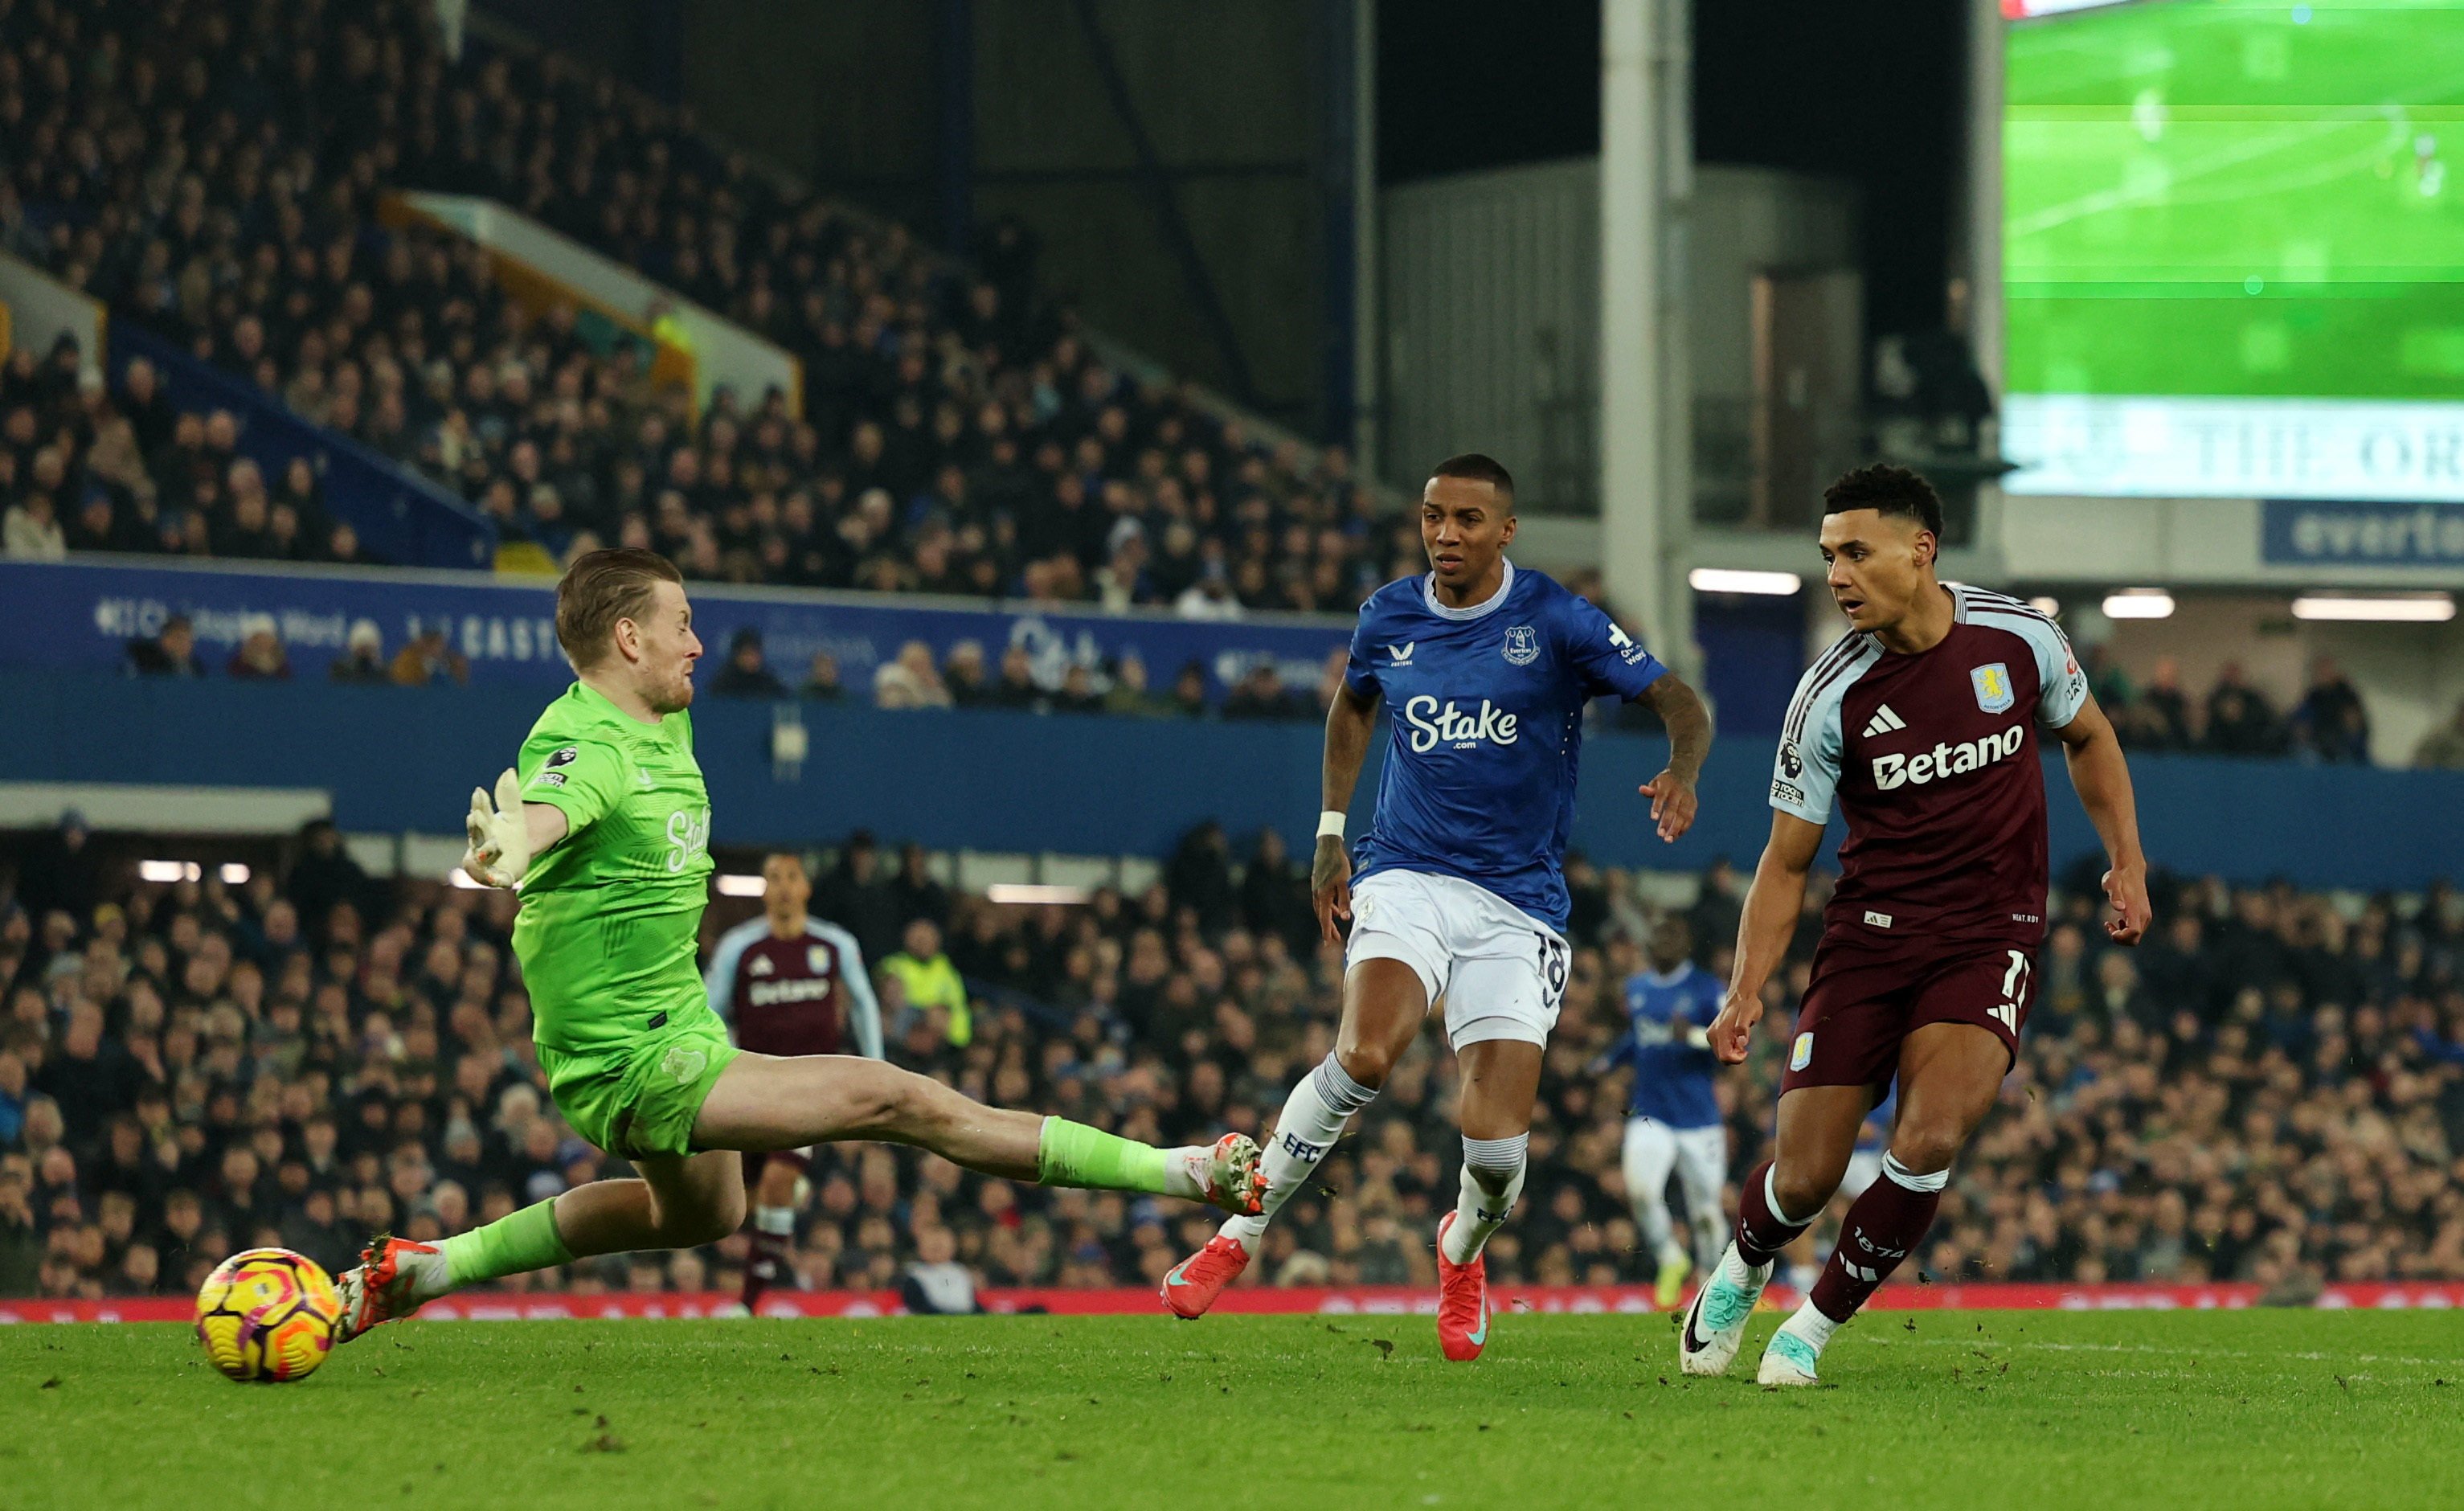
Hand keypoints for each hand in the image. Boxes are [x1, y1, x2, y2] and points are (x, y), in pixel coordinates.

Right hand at [460, 769, 530, 888]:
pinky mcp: (495, 878)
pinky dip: (496, 879)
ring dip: (485, 851)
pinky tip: (503, 880)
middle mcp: (480, 844)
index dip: (479, 804)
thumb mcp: (515, 815)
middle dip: (476, 826)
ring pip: (480, 857)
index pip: (480, 812)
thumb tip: (509, 770)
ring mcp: (484, 862)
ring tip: (494, 844)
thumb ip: (510, 796)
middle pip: (476, 834)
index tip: (479, 792)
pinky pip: (494, 879)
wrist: (516, 859)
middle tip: (475, 816)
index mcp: (485, 827)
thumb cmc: (510, 835)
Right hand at [1311, 835, 1353, 944]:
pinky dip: (1329, 907)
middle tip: (1334, 940)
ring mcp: (1316, 888)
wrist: (1328, 846)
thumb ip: (1345, 900)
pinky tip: (1335, 908)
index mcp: (1323, 895)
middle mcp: (1317, 894)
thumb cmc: (1338, 864)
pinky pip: (1323, 900)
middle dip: (1328, 928)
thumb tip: (1345, 918)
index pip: (1325, 918)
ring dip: (1328, 918)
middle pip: (1322, 916)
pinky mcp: (1318, 883)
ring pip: (1322, 908)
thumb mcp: (1344, 883)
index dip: (1327, 931)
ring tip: (1336, 927)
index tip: (1328, 943)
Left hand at [1638, 769, 1697, 842]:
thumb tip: (1641, 790)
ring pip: (1684, 815)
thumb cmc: (1665, 782)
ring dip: (1677, 828)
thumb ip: (1650, 789)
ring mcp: (1688, 798)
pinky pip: (1690, 818)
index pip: (1662, 796)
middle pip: (1674, 808)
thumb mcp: (1656, 781)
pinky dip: (1683, 828)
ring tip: (1668, 840)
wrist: (1685, 773)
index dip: (1658, 807)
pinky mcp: (1693, 805)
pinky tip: (1675, 836)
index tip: (1653, 819)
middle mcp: (1679, 791)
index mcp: (1668, 784)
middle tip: (1660, 835)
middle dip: (1667, 822)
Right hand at [1707, 989, 1762, 1064]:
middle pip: (1723, 1058)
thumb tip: (1741, 1043)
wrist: (1741, 996)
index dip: (1737, 1059)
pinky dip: (1732, 1048)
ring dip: (1734, 1051)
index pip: (1725, 1057)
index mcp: (1720, 1032)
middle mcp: (1712, 1035)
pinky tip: (1737, 1036)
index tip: (1746, 1050)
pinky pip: (1723, 1050)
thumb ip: (1743, 1028)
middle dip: (1736, 1055)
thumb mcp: (1750, 1014)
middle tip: (1744, 1041)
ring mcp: (1712, 1035)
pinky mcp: (1714, 1036)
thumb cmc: (1747, 1005)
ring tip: (1740, 1036)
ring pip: (1723, 1055)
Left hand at [2102, 859, 2150, 945]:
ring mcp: (2145, 917)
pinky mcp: (2143, 916)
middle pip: (2134, 940)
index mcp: (2136, 910)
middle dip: (2120, 938)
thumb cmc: (2118, 876)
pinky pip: (2135, 932)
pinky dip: (2125, 932)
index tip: (2109, 927)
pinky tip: (2115, 922)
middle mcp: (2144, 916)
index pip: (2134, 933)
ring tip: (2109, 924)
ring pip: (2135, 937)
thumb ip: (2115, 895)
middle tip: (2108, 926)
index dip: (2121, 936)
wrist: (2130, 870)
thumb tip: (2119, 907)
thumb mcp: (2111, 883)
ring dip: (2121, 935)